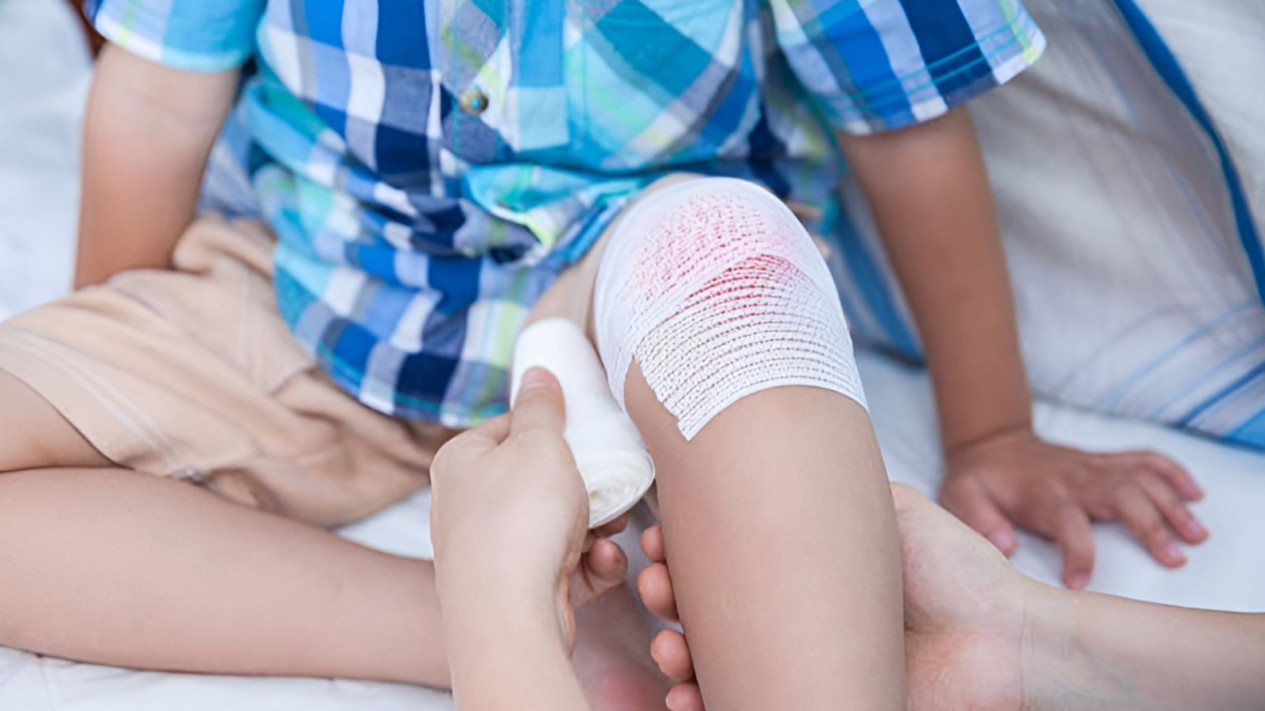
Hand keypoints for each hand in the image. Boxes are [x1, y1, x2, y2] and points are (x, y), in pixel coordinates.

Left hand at [429, 367, 628, 649]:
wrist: (508, 617)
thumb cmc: (517, 522)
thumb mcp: (539, 443)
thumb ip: (542, 406)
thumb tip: (537, 373)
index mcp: (460, 461)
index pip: (511, 428)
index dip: (553, 429)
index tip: (587, 434)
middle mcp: (467, 506)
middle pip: (540, 480)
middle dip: (585, 485)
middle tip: (611, 486)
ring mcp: (491, 553)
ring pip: (558, 525)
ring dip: (595, 526)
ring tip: (613, 529)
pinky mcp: (517, 591)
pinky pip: (563, 566)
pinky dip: (589, 564)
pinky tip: (602, 564)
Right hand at [637, 484, 1069, 710]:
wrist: (1006, 639)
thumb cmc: (953, 570)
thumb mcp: (886, 509)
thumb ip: (832, 484)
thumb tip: (767, 442)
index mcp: (803, 574)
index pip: (723, 565)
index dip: (680, 556)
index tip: (658, 541)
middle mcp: (794, 620)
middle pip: (706, 614)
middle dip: (666, 601)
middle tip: (655, 586)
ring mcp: (800, 666)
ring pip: (714, 665)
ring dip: (676, 658)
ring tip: (671, 651)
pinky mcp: (814, 705)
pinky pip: (747, 706)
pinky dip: (704, 704)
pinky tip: (688, 697)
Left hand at [940, 426, 1206, 588]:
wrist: (989, 443)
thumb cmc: (978, 480)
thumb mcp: (960, 498)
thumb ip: (979, 522)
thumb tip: (1004, 546)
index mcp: (1041, 494)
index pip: (1066, 523)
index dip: (1076, 553)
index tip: (1079, 584)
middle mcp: (1073, 479)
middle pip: (1120, 496)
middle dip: (1149, 526)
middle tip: (1175, 558)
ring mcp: (1091, 467)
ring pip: (1140, 478)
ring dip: (1171, 503)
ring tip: (1197, 534)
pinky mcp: (1102, 461)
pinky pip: (1143, 458)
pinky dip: (1171, 471)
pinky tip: (1194, 492)